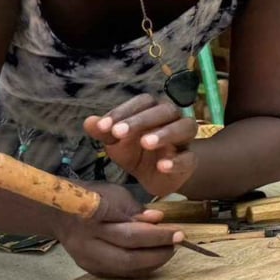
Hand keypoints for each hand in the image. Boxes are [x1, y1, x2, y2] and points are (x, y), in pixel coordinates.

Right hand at [54, 182, 181, 278]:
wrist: (61, 213)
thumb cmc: (94, 198)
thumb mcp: (115, 194)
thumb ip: (136, 209)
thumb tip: (158, 220)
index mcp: (93, 218)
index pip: (128, 231)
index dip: (155, 235)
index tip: (177, 232)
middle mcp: (87, 243)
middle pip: (127, 255)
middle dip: (157, 251)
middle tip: (178, 242)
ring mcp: (87, 259)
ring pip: (124, 268)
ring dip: (152, 262)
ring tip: (169, 250)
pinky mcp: (90, 269)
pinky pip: (120, 273)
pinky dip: (140, 268)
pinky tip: (154, 259)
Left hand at [83, 94, 197, 197]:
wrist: (154, 177)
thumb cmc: (136, 152)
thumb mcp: (117, 143)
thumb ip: (104, 132)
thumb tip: (89, 122)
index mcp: (153, 110)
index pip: (143, 102)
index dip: (123, 111)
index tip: (103, 126)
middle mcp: (172, 120)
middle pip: (165, 110)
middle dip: (141, 120)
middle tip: (119, 133)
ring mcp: (184, 140)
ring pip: (185, 127)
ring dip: (165, 133)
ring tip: (145, 143)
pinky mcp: (190, 161)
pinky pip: (189, 158)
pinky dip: (177, 161)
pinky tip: (162, 166)